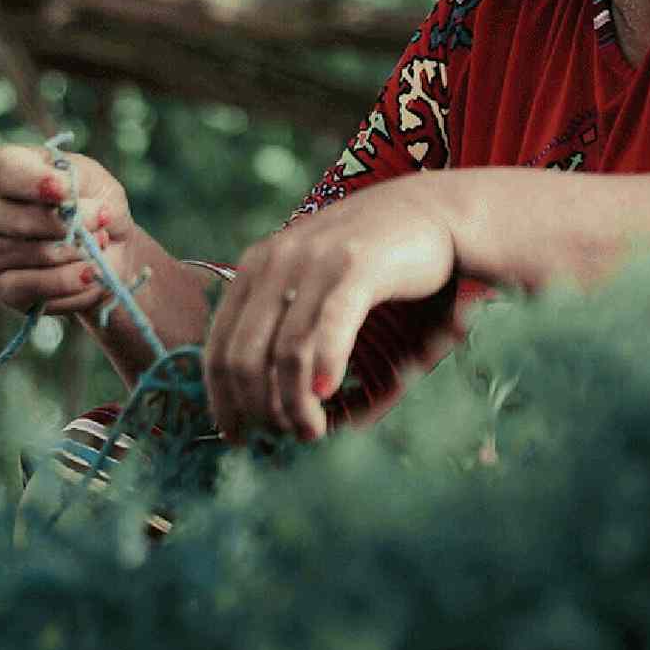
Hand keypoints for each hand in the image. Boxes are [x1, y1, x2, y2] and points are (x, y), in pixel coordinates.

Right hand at [0, 143, 136, 315]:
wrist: (105, 246)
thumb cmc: (90, 201)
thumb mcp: (91, 178)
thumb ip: (76, 182)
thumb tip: (65, 200)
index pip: (2, 172)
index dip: (34, 182)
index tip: (64, 190)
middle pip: (20, 220)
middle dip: (71, 223)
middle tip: (103, 219)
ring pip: (36, 254)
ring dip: (78, 251)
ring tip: (100, 242)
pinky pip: (35, 286)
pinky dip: (70, 280)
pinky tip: (89, 273)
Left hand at [204, 173, 459, 442]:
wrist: (431, 211)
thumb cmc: (372, 258)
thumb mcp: (313, 282)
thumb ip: (286, 322)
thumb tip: (266, 398)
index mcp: (256, 266)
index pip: (218, 346)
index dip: (221, 399)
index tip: (235, 436)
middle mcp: (276, 261)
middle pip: (244, 356)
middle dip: (258, 409)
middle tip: (283, 438)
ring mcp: (315, 261)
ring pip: (285, 350)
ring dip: (294, 403)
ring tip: (311, 430)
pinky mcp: (356, 265)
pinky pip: (329, 325)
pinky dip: (323, 365)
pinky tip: (327, 391)